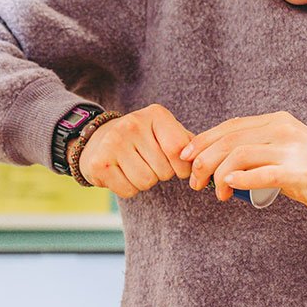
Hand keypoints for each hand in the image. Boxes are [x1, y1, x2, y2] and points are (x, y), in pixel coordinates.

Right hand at [78, 104, 193, 199]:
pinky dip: (129, 189)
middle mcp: (132, 125)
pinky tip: (122, 173)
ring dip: (145, 182)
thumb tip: (207, 162)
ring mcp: (113, 143)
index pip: (179, 149)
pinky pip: (128, 191)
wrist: (99, 138)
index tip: (179, 169)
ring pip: (147, 182)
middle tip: (149, 162)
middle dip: (161, 174)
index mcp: (155, 115)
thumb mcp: (166, 132)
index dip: (183, 167)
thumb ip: (189, 144)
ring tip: (136, 167)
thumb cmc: (143, 138)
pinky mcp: (99, 164)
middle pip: (164, 170)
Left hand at [180, 111, 306, 222]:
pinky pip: (262, 173)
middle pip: (229, 139)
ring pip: (239, 154)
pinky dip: (240, 180)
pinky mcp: (300, 171)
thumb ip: (258, 154)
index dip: (203, 140)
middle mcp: (283, 129)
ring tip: (215, 192)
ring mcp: (292, 149)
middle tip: (194, 182)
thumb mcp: (286, 154)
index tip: (185, 157)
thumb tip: (222, 167)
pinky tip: (228, 187)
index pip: (230, 126)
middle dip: (203, 160)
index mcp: (278, 122)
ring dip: (218, 174)